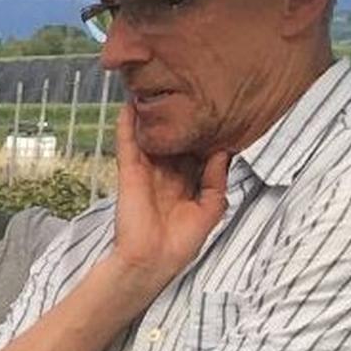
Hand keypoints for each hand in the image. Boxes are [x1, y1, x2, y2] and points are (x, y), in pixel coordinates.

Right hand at [107, 106, 231, 292]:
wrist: (152, 260)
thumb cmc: (179, 243)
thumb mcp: (210, 211)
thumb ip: (217, 182)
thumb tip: (223, 153)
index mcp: (186, 185)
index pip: (196, 152)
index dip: (204, 133)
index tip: (215, 111)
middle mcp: (166, 175)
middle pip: (174, 140)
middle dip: (178, 119)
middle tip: (186, 90)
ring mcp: (147, 172)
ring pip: (150, 138)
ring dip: (149, 116)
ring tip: (151, 89)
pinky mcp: (131, 174)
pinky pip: (128, 146)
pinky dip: (127, 126)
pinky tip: (128, 106)